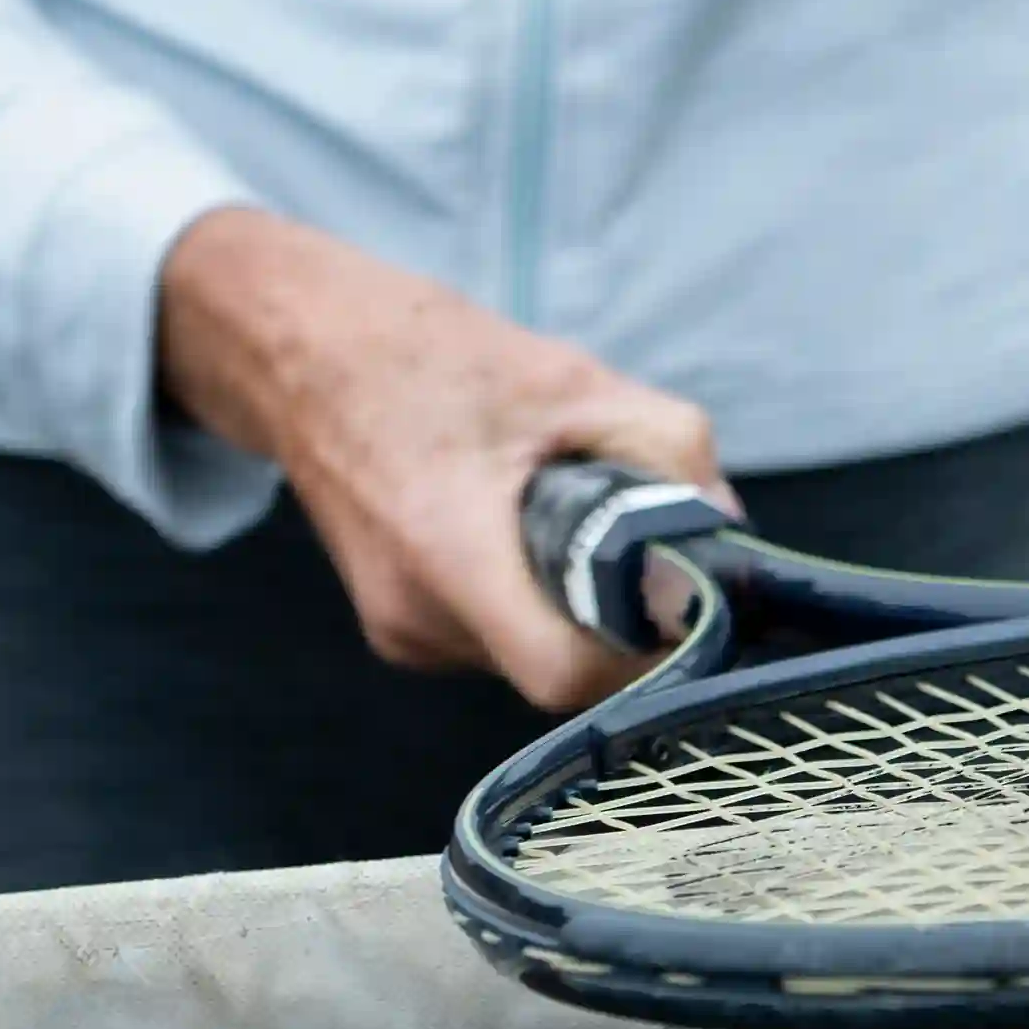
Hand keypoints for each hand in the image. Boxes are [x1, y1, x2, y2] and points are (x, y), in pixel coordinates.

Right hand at [156, 207, 735, 710]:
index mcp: (446, 550)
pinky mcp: (398, 632)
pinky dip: (529, 596)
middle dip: (614, 617)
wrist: (303, 354)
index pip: (564, 673)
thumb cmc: (429, 357)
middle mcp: (415, 616)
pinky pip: (496, 639)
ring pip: (529, 656)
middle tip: (639, 545)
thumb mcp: (570, 378)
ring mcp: (401, 633)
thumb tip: (725, 528)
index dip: (642, 656)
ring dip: (571, 605)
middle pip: (557, 668)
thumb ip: (663, 449)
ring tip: (563, 517)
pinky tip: (519, 530)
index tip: (684, 606)